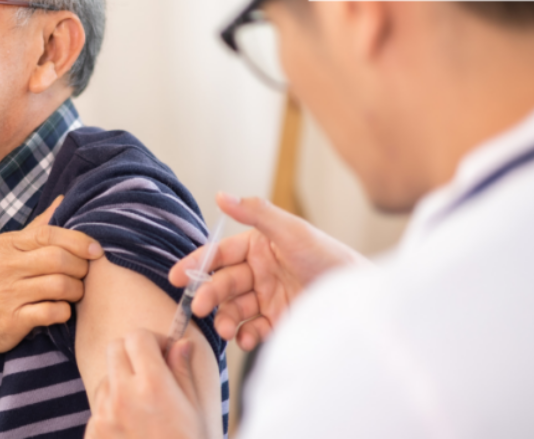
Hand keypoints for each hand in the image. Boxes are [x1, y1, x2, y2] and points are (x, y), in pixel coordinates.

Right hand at [0, 196, 103, 357]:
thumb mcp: (9, 250)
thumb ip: (37, 227)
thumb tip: (63, 200)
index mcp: (7, 244)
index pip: (48, 234)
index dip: (78, 240)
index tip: (96, 250)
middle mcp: (6, 266)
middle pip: (58, 259)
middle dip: (80, 268)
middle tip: (84, 275)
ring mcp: (8, 294)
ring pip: (59, 286)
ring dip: (76, 291)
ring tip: (75, 293)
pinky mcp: (12, 321)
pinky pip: (51, 312)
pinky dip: (64, 311)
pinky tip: (62, 310)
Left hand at [85, 330, 206, 438]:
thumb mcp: (194, 409)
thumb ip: (182, 371)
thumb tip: (180, 343)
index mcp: (152, 384)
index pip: (137, 336)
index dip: (153, 340)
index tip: (163, 352)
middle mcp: (123, 396)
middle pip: (115, 349)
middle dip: (132, 353)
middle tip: (151, 370)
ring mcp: (104, 416)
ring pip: (105, 379)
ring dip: (121, 382)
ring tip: (144, 408)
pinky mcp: (93, 434)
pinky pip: (98, 409)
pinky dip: (112, 411)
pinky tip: (133, 430)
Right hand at [169, 194, 368, 350]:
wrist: (357, 294)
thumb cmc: (328, 255)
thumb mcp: (291, 230)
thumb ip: (255, 213)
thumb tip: (221, 194)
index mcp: (258, 246)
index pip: (220, 254)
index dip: (196, 264)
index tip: (176, 277)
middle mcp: (260, 271)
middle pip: (223, 283)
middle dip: (209, 295)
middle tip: (200, 307)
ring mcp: (268, 297)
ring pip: (234, 308)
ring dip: (225, 318)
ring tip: (224, 328)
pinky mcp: (278, 320)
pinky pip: (253, 329)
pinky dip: (246, 335)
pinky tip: (245, 339)